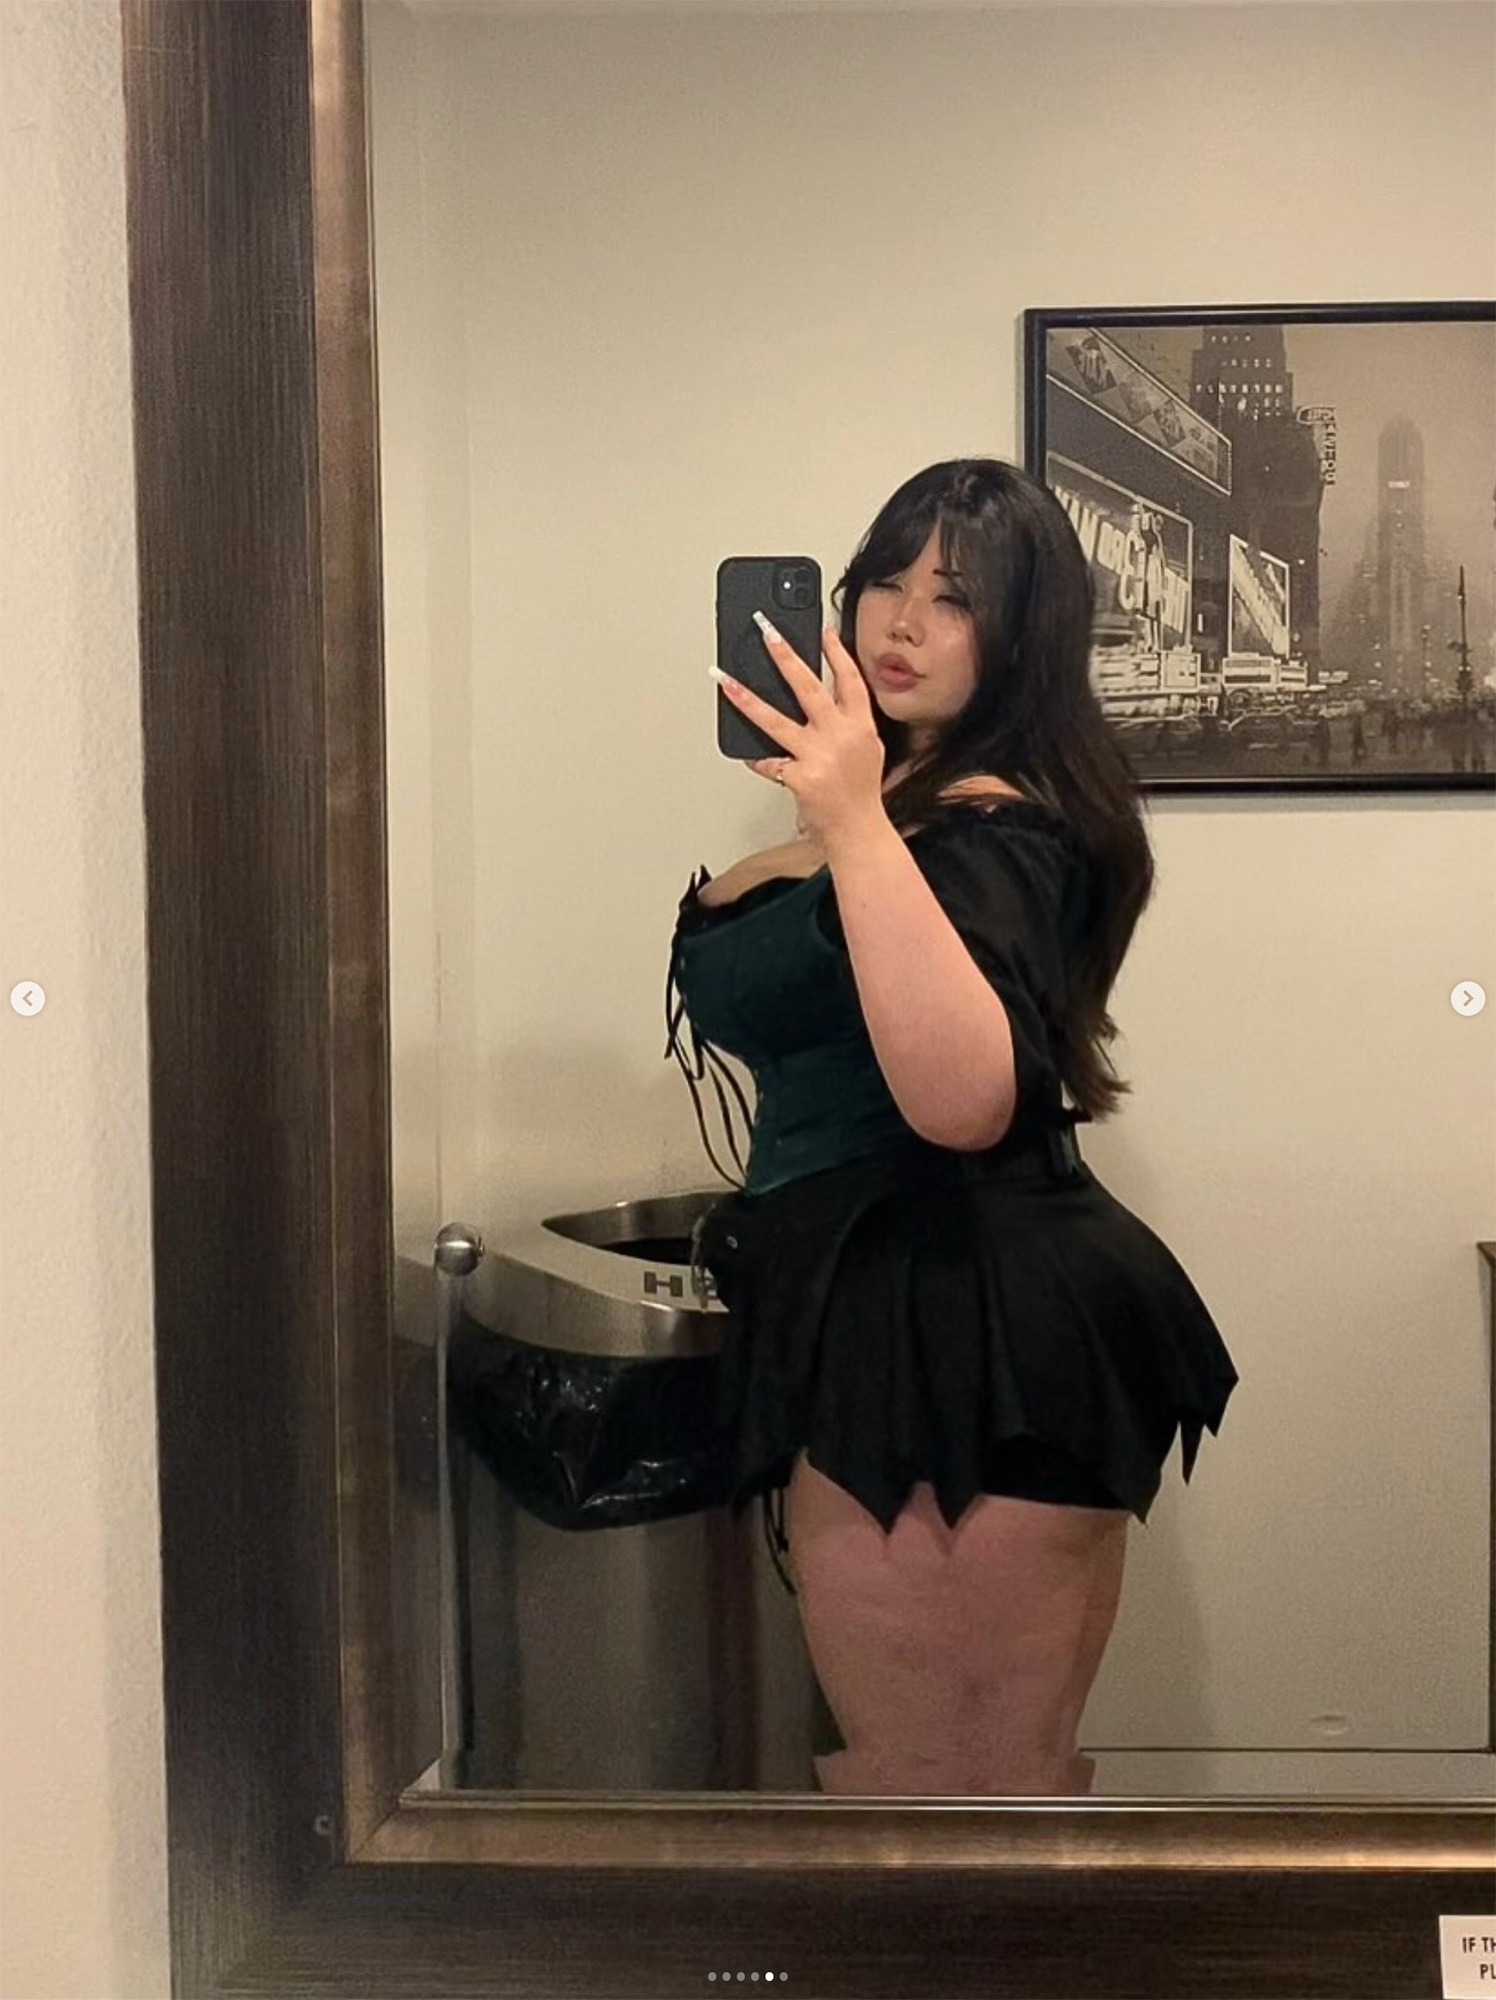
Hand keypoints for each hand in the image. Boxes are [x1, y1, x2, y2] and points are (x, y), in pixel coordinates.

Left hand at [716, 617, 886, 848]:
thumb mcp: (868, 750)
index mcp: (861, 726)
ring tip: (724, 680)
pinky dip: (757, 758)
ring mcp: (818, 756)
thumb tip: (821, 700)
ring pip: (774, 719)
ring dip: (745, 697)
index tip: (823, 629)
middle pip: (807, 686)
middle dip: (785, 655)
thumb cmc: (860, 793)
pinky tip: (746, 752)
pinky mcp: (799, 777)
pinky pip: (769, 762)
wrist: (858, 831)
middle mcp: (840, 736)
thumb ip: (848, 723)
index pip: (850, 680)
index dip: (837, 652)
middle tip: (766, 632)